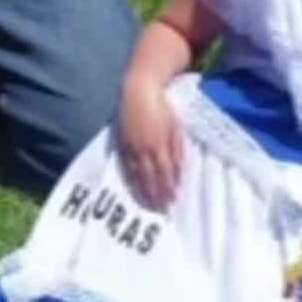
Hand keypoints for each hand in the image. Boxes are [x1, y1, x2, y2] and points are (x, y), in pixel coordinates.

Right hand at [118, 77, 184, 209]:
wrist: (138, 92)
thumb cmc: (162, 107)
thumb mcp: (175, 126)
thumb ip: (178, 148)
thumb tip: (180, 169)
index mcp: (160, 144)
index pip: (166, 172)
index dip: (169, 187)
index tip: (173, 200)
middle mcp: (145, 149)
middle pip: (151, 177)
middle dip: (157, 195)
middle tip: (161, 210)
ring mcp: (131, 148)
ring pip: (137, 175)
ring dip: (143, 191)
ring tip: (148, 204)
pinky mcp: (122, 144)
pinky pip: (126, 167)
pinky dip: (130, 180)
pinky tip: (133, 188)